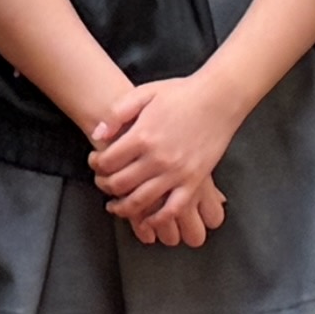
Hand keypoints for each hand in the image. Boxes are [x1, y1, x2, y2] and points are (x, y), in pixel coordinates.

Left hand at [87, 78, 237, 245]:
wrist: (218, 98)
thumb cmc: (181, 93)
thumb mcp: (145, 92)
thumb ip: (118, 113)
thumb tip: (98, 135)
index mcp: (143, 136)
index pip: (108, 161)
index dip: (96, 164)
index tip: (95, 161)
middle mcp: (157, 158)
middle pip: (120, 184)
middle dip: (104, 186)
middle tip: (102, 182)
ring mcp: (176, 173)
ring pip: (141, 202)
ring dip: (123, 208)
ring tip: (115, 206)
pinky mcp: (194, 182)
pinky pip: (172, 209)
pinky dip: (157, 220)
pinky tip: (147, 221)